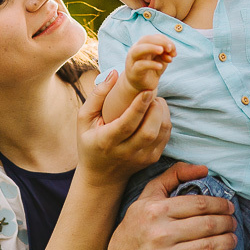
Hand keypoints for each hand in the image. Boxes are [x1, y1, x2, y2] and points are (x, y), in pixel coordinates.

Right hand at [77, 69, 170, 185]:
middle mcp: (126, 152)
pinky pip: (165, 137)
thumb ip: (97, 96)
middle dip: (155, 108)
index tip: (147, 90)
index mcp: (106, 141)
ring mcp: (141, 158)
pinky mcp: (152, 159)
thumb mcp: (84, 120)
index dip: (139, 107)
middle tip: (151, 93)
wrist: (101, 176)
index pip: (126, 124)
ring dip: (162, 112)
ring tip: (153, 101)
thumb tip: (114, 73)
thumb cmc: (90, 142)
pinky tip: (155, 113)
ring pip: (160, 133)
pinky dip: (165, 121)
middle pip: (148, 131)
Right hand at [107, 163, 237, 249]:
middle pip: (206, 225)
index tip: (229, 206)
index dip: (220, 204)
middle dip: (226, 223)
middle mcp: (159, 232)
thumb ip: (174, 175)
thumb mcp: (149, 194)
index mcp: (157, 209)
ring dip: (225, 242)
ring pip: (205, 247)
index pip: (199, 204)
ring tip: (233, 238)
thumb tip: (203, 169)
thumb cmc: (137, 223)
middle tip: (233, 222)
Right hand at [125, 34, 176, 92]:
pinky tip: (160, 66)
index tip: (174, 50)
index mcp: (143, 45)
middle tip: (169, 49)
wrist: (142, 86)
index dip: (165, 41)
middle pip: (145, 39)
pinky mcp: (134, 72)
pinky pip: (140, 65)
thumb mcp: (161, 59)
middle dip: (160, 41)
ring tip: (162, 51)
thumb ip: (165, 53)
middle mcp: (136, 50)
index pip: (153, 37)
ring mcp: (133, 61)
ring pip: (138, 50)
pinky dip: (151, 64)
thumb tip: (171, 51)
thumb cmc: (152, 69)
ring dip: (151, 48)